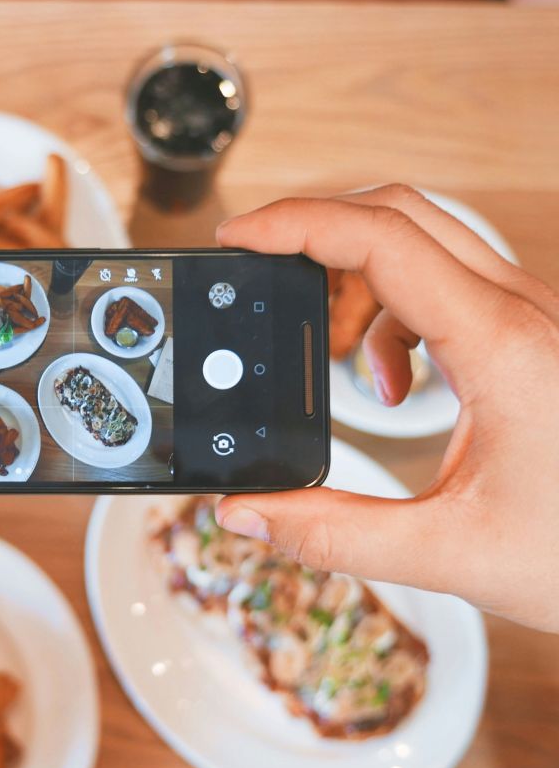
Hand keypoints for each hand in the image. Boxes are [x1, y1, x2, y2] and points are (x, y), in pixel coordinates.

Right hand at [216, 185, 558, 632]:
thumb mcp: (451, 553)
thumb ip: (334, 535)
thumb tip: (247, 513)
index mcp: (503, 348)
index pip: (383, 239)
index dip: (297, 224)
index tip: (239, 237)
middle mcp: (522, 314)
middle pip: (401, 214)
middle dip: (317, 236)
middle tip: (265, 276)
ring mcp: (533, 319)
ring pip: (425, 244)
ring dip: (358, 282)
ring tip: (339, 359)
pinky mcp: (532, 336)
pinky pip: (447, 285)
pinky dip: (395, 316)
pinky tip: (397, 382)